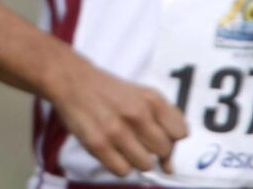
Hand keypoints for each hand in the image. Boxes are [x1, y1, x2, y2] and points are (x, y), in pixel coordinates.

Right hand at [46, 56, 187, 176]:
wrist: (72, 81)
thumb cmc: (110, 91)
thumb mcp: (142, 95)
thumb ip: (164, 121)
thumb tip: (170, 164)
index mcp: (151, 99)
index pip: (180, 133)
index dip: (172, 138)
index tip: (161, 136)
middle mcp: (137, 114)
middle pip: (164, 151)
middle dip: (154, 150)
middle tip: (139, 139)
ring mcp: (117, 130)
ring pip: (145, 165)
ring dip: (137, 159)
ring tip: (124, 145)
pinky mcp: (98, 145)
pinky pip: (123, 171)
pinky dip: (120, 165)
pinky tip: (113, 150)